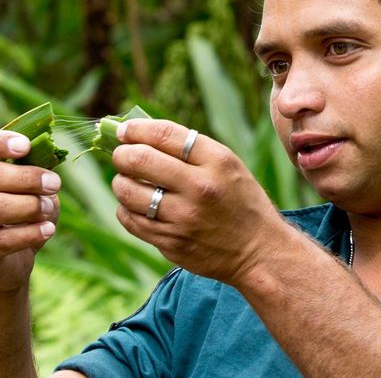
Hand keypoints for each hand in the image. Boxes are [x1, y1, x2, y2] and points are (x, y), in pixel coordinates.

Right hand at [0, 129, 61, 293]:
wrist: (7, 263)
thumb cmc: (19, 214)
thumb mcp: (27, 188)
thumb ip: (32, 170)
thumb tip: (46, 156)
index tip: (25, 146)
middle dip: (25, 178)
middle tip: (54, 183)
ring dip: (28, 206)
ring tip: (48, 209)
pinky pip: (2, 239)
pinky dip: (31, 233)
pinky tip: (48, 230)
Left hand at [109, 119, 289, 283]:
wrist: (260, 251)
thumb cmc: (240, 201)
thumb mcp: (228, 165)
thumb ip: (190, 148)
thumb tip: (140, 132)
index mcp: (216, 161)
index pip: (163, 134)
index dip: (135, 129)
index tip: (123, 131)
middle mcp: (200, 188)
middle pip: (139, 160)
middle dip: (121, 154)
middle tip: (121, 156)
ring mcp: (184, 218)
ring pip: (128, 192)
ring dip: (120, 182)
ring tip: (127, 182)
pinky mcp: (172, 243)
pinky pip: (130, 220)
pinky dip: (126, 209)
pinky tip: (135, 206)